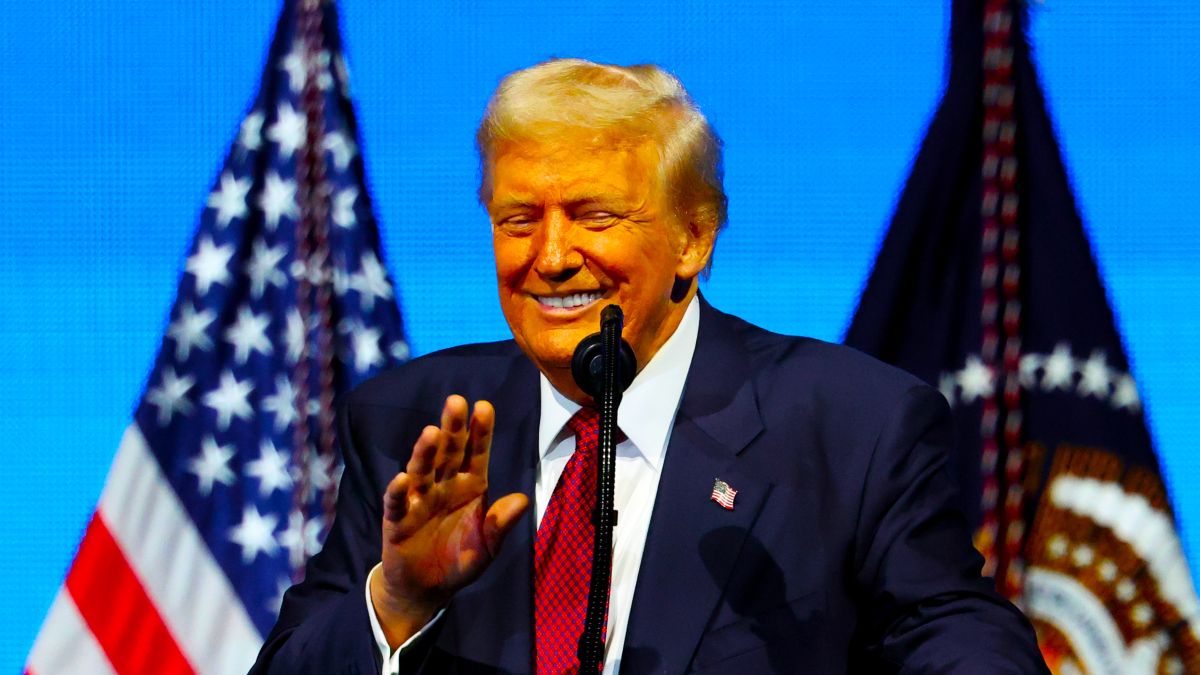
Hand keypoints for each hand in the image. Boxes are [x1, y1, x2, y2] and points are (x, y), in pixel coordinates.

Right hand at [370, 395, 529, 647]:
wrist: (427, 589)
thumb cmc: (460, 560)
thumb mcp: (487, 548)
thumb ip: (500, 525)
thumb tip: (522, 500)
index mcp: (470, 486)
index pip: (476, 453)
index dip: (480, 431)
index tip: (484, 407)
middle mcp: (444, 486)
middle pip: (448, 452)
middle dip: (453, 428)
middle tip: (456, 402)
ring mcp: (419, 500)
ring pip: (422, 470)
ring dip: (425, 452)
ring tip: (431, 433)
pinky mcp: (397, 520)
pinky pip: (398, 503)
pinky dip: (399, 491)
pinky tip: (402, 480)